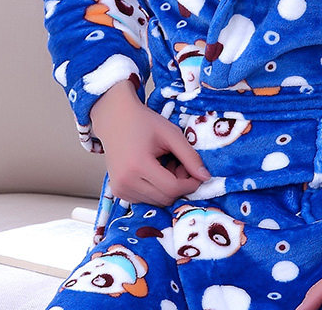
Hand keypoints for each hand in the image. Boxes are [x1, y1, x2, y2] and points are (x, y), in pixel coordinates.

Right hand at [90, 80, 210, 205]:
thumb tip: (206, 177)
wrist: (115, 118)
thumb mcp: (171, 134)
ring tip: (167, 165)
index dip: (190, 184)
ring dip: (168, 189)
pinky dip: (156, 190)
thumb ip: (190, 156)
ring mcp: (119, 189)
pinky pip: (145, 199)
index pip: (172, 188)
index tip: (197, 174)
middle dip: (179, 186)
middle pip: (165, 199)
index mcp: (138, 165)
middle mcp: (125, 182)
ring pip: (156, 202)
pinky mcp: (118, 192)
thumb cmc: (144, 122)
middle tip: (181, 165)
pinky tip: (156, 171)